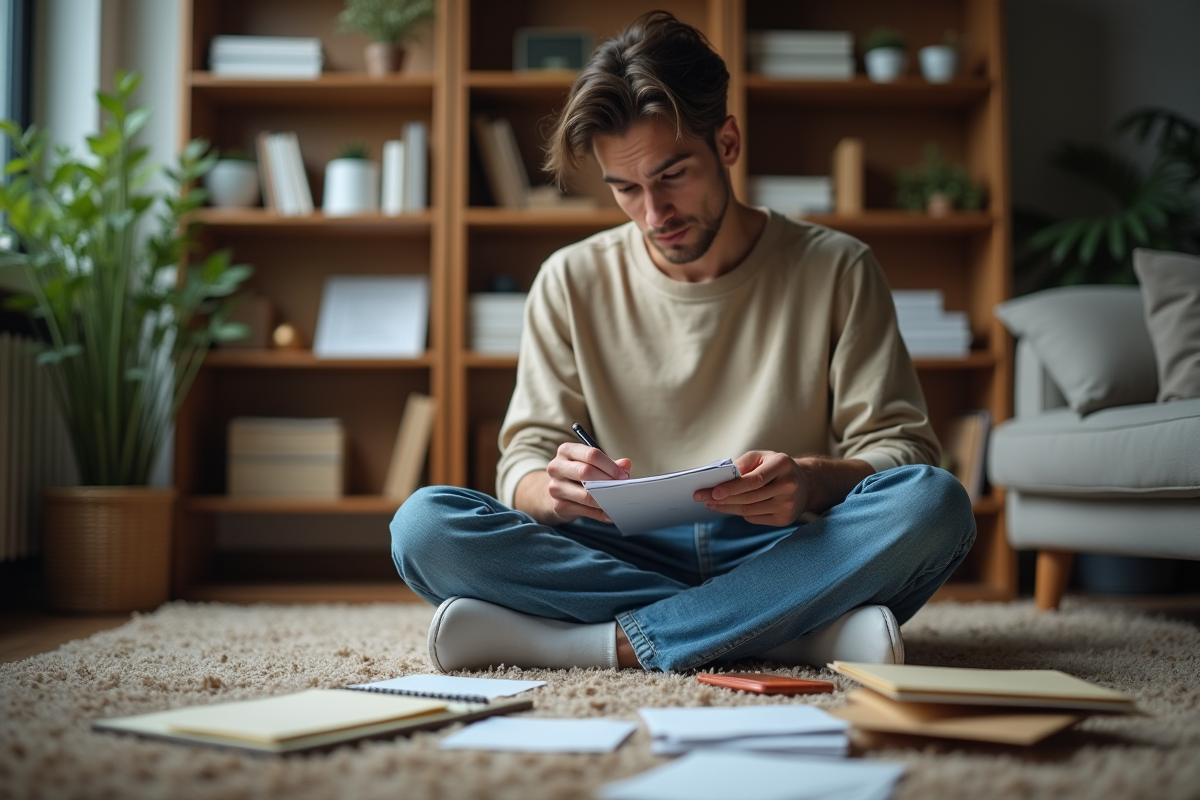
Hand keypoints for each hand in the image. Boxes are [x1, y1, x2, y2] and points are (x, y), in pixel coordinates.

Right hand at [545, 442, 631, 523]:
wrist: (556, 490)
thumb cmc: (578, 473)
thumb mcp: (591, 463)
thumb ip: (609, 463)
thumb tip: (626, 465)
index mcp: (566, 451)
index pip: (592, 455)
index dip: (610, 466)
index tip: (623, 475)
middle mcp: (557, 467)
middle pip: (586, 472)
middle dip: (607, 481)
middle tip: (621, 488)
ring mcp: (555, 487)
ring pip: (585, 495)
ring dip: (605, 499)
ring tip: (617, 500)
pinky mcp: (559, 505)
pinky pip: (584, 511)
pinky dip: (599, 513)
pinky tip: (609, 513)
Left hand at [694, 450, 809, 526]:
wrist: (806, 484)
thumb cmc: (776, 467)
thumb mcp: (763, 456)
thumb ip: (744, 462)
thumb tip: (723, 475)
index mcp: (783, 464)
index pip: (753, 480)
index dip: (732, 487)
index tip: (713, 492)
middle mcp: (789, 485)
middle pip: (749, 497)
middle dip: (722, 498)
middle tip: (701, 497)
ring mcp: (788, 505)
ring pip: (749, 510)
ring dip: (726, 507)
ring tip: (710, 503)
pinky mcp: (785, 519)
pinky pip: (755, 518)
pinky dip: (739, 513)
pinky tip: (729, 507)